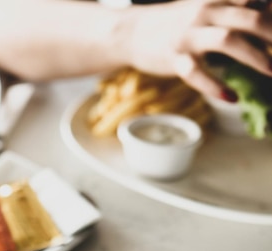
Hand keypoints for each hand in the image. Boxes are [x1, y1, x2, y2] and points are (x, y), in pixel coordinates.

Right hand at [123, 0, 271, 97]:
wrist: (135, 32)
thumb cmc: (180, 24)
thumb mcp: (209, 11)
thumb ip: (237, 14)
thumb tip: (267, 21)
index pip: (252, 1)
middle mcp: (205, 11)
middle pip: (248, 18)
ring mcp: (188, 35)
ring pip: (227, 40)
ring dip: (255, 57)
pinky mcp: (174, 58)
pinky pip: (196, 73)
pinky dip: (215, 87)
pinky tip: (232, 98)